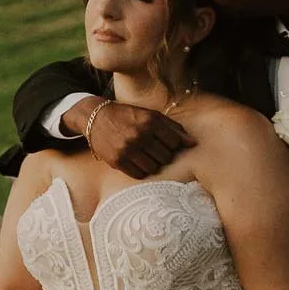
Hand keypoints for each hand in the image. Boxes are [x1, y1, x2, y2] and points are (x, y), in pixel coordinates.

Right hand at [63, 99, 191, 177]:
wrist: (95, 118)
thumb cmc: (128, 116)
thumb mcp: (150, 115)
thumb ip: (173, 127)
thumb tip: (193, 143)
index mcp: (150, 121)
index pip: (176, 142)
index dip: (174, 145)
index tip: (166, 143)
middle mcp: (139, 135)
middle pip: (166, 157)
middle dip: (163, 155)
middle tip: (154, 150)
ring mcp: (128, 149)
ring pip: (154, 168)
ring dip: (153, 164)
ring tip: (146, 156)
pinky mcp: (117, 161)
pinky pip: (139, 174)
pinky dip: (141, 170)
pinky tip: (136, 162)